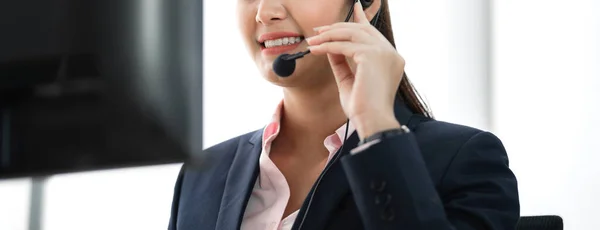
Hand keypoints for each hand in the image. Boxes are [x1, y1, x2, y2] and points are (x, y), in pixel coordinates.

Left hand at [306, 2, 403, 137]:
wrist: (371, 121)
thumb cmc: (362, 109)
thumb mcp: (349, 81)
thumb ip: (342, 63)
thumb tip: (330, 48)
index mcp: (390, 59)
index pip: (373, 32)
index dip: (361, 18)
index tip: (353, 7)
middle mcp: (391, 53)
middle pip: (361, 29)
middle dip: (337, 27)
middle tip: (318, 30)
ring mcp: (384, 53)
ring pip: (351, 34)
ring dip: (329, 36)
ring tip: (312, 40)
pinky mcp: (373, 56)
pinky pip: (344, 46)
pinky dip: (327, 46)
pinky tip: (315, 49)